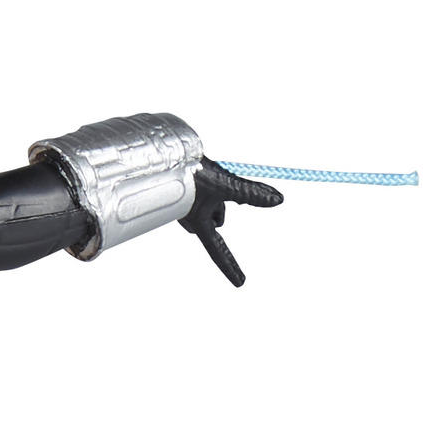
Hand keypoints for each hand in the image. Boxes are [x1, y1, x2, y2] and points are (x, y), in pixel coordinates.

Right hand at [181, 161, 283, 286]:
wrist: (164, 159)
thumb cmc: (189, 173)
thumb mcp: (224, 184)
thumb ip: (251, 193)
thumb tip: (277, 200)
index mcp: (199, 224)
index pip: (219, 251)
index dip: (231, 266)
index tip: (240, 282)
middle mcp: (191, 221)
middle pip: (219, 220)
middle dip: (222, 206)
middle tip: (211, 186)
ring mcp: (185, 210)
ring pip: (211, 208)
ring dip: (214, 194)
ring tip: (201, 177)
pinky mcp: (183, 199)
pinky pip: (202, 198)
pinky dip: (205, 188)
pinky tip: (197, 177)